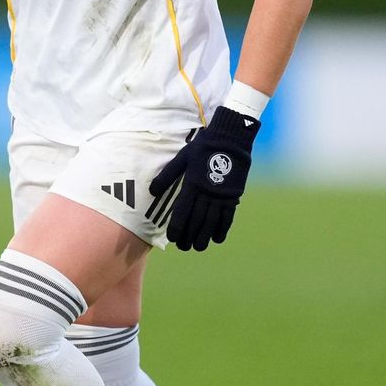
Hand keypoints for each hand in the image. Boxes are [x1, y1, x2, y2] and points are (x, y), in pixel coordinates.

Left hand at [147, 107, 260, 250]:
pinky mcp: (233, 195)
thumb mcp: (182, 158)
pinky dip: (222, 229)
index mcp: (192, 184)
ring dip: (204, 237)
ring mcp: (221, 195)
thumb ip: (167, 176)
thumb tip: (152, 191)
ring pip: (212, 222)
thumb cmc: (203, 146)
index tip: (173, 239)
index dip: (177, 228)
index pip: (182, 213)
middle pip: (196, 221)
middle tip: (184, 247)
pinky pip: (228, 217)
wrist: (231, 138)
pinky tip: (217, 239)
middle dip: (189, 236)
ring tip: (198, 247)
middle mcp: (207, 193)